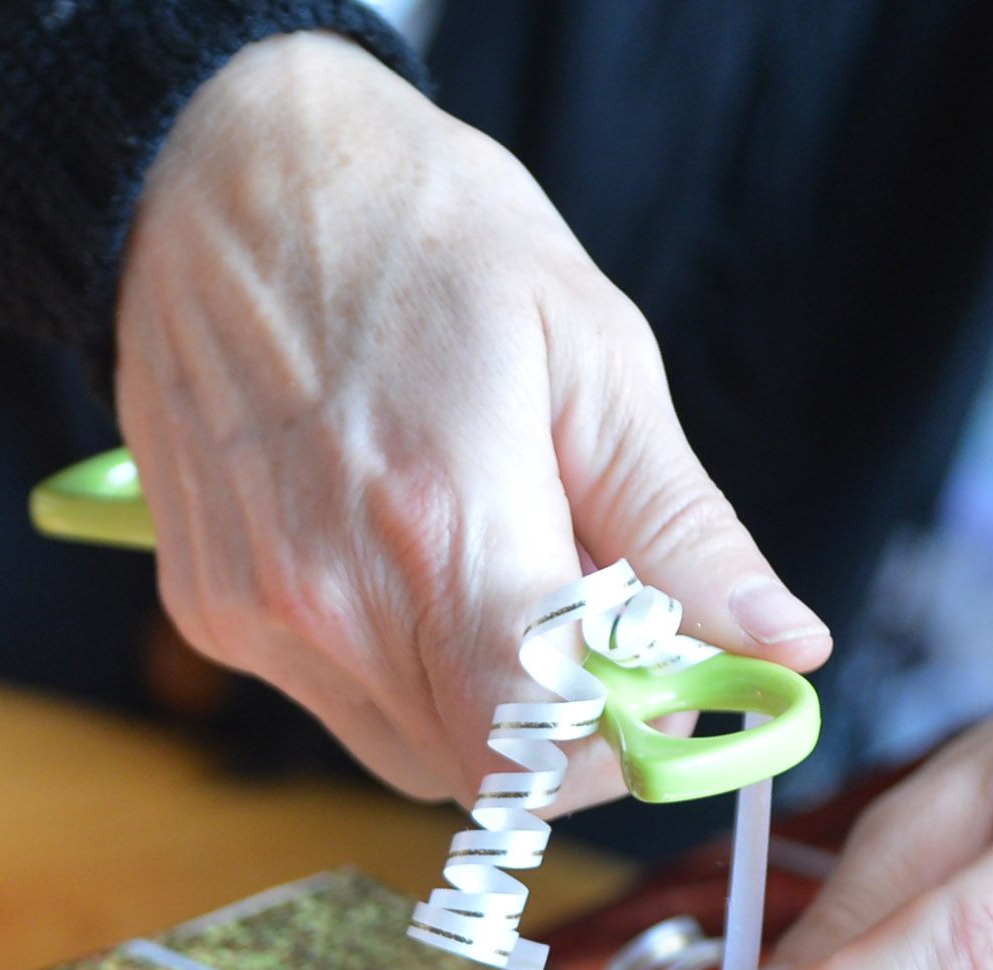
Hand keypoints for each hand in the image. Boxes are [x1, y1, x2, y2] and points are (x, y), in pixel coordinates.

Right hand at [115, 33, 827, 806]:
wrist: (219, 179)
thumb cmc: (419, 236)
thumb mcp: (592, 350)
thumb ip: (681, 525)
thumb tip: (780, 646)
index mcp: (446, 524)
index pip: (545, 745)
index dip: (620, 744)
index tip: (664, 681)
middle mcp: (334, 596)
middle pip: (485, 767)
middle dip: (562, 720)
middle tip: (589, 610)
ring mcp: (259, 615)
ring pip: (411, 752)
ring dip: (478, 698)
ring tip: (489, 562)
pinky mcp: (212, 614)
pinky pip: (338, 701)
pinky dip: (397, 661)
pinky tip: (399, 547)